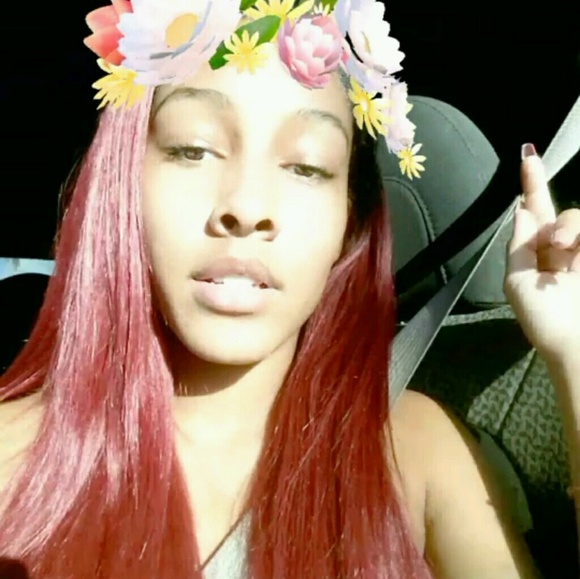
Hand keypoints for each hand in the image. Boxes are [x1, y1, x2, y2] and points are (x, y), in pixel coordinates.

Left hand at [504, 144, 579, 365]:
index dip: (532, 184)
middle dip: (559, 220)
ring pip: (578, 219)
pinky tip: (573, 252)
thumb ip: (519, 245)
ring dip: (572, 229)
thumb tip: (520, 210)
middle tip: (556, 244)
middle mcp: (561, 250)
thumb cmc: (542, 320)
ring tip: (566, 252)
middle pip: (559, 214)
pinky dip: (579, 234)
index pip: (533, 213)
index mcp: (535, 255)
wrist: (577, 346)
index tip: (528, 152)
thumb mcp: (518, 282)